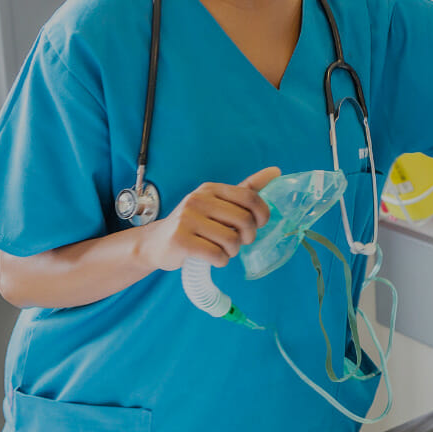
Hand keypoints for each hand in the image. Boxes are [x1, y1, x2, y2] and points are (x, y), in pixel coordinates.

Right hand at [140, 167, 278, 270]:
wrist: (156, 243)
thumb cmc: (194, 223)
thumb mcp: (219, 202)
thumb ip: (247, 189)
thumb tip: (276, 171)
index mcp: (211, 189)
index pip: (250, 198)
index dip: (262, 215)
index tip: (258, 225)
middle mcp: (198, 200)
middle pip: (244, 220)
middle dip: (248, 237)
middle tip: (239, 241)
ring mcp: (187, 219)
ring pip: (232, 240)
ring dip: (233, 251)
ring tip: (223, 249)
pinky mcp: (180, 240)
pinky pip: (216, 255)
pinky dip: (221, 261)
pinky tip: (213, 258)